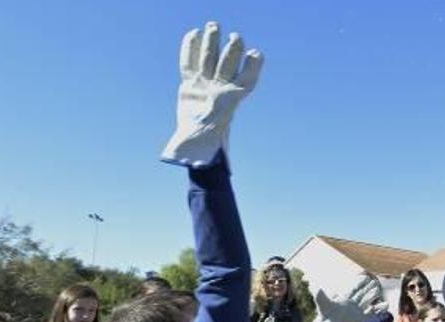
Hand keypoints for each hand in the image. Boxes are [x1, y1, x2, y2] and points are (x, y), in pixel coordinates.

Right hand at [161, 21, 263, 166]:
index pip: (247, 79)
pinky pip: (189, 62)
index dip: (253, 67)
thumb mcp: (219, 145)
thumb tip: (223, 171)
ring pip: (210, 58)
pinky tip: (193, 34)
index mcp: (232, 101)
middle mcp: (221, 89)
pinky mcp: (190, 84)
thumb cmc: (211, 148)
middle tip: (234, 36)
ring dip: (212, 42)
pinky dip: (189, 48)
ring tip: (213, 26)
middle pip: (228, 63)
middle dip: (231, 49)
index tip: (256, 54)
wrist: (195, 144)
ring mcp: (206, 84)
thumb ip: (221, 150)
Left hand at [305, 274, 387, 321]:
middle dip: (368, 288)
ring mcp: (357, 311)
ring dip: (373, 297)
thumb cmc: (324, 317)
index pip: (354, 289)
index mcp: (344, 299)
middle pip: (362, 294)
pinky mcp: (361, 319)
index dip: (360, 283)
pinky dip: (378, 309)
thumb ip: (319, 295)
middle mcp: (352, 304)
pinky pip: (372, 313)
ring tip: (379, 291)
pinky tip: (385, 305)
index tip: (365, 276)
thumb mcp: (322, 305)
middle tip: (374, 282)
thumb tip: (315, 286)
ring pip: (367, 302)